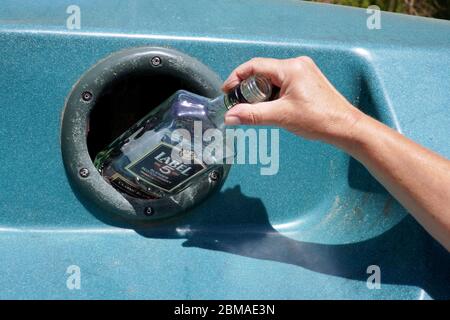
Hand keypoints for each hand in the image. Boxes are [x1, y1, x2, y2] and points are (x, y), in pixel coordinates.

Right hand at [222, 57, 363, 144]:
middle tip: (242, 105)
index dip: (237, 77)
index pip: (255, 66)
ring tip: (259, 110)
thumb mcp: (281, 117)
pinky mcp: (307, 81)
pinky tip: (273, 108)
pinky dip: (273, 95)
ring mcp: (303, 72)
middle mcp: (297, 65)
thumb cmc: (320, 119)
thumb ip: (252, 115)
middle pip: (262, 72)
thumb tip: (230, 116)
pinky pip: (282, 83)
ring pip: (272, 79)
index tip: (228, 91)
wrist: (345, 127)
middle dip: (249, 89)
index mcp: (290, 68)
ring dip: (261, 93)